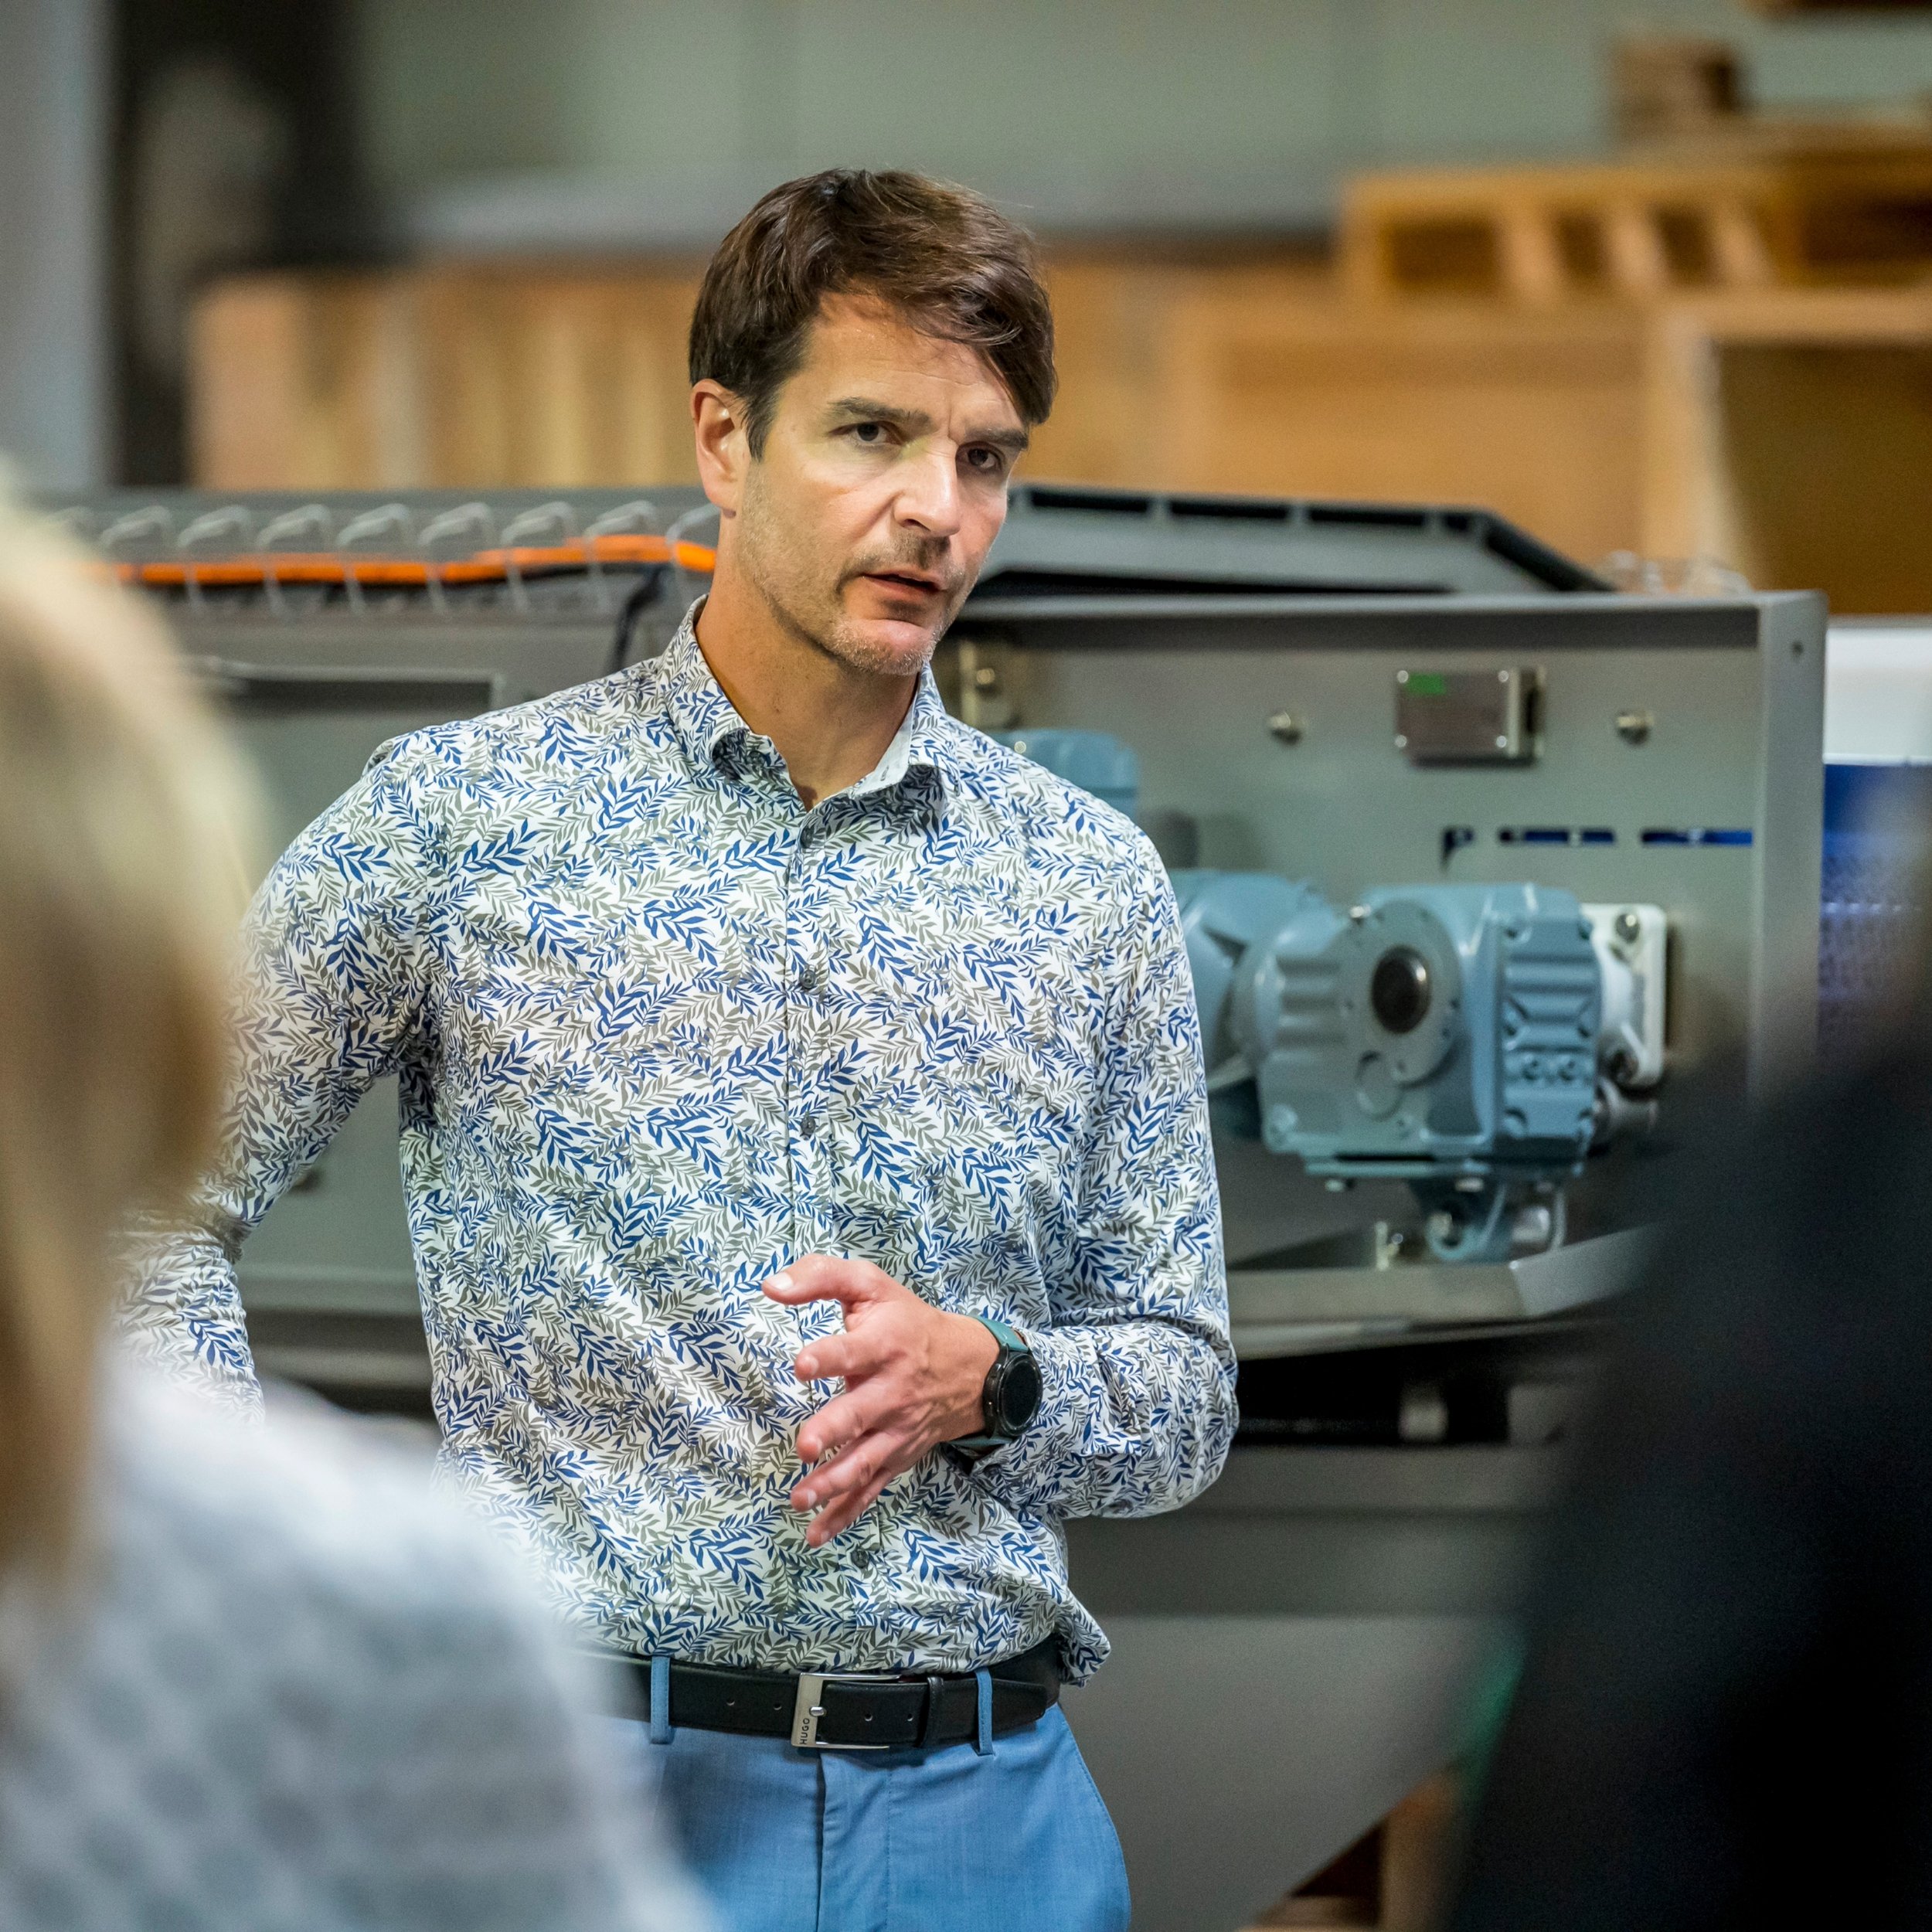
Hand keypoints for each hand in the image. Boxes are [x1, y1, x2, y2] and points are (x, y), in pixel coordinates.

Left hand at [764, 1255, 999, 1545]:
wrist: (968, 1367)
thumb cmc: (906, 1321)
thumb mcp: (871, 1285)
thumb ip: (820, 1277)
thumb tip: (770, 1286)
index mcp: (884, 1345)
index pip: (854, 1351)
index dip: (829, 1357)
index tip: (801, 1364)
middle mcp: (891, 1392)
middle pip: (859, 1413)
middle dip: (833, 1430)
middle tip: (805, 1445)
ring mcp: (894, 1431)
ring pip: (864, 1460)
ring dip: (832, 1482)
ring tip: (799, 1498)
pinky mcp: (894, 1458)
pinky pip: (870, 1490)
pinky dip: (844, 1515)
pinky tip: (814, 1533)